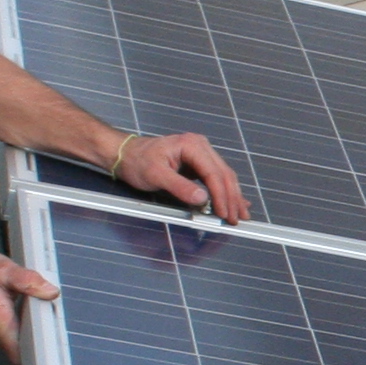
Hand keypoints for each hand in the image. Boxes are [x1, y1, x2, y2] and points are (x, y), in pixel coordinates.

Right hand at [0, 246, 61, 362]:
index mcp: (0, 323)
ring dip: (35, 330)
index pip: (27, 351)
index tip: (58, 335)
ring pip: (23, 342)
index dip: (45, 346)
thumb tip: (50, 291)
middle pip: (29, 348)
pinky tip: (30, 311)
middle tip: (53, 316)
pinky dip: (26, 326)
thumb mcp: (2, 269)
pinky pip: (16, 336)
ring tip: (42, 311)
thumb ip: (27, 280)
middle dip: (44, 335)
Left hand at [114, 131, 249, 224]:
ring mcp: (201, 154)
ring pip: (224, 177)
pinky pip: (217, 178)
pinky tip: (236, 202)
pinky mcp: (199, 163)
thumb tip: (202, 199)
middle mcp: (200, 147)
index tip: (224, 213)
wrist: (125, 154)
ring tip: (240, 214)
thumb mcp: (156, 175)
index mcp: (191, 145)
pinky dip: (226, 192)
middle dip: (231, 198)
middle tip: (236, 219)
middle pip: (224, 174)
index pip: (213, 173)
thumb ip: (179, 187)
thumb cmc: (137, 161)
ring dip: (232, 196)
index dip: (221, 195)